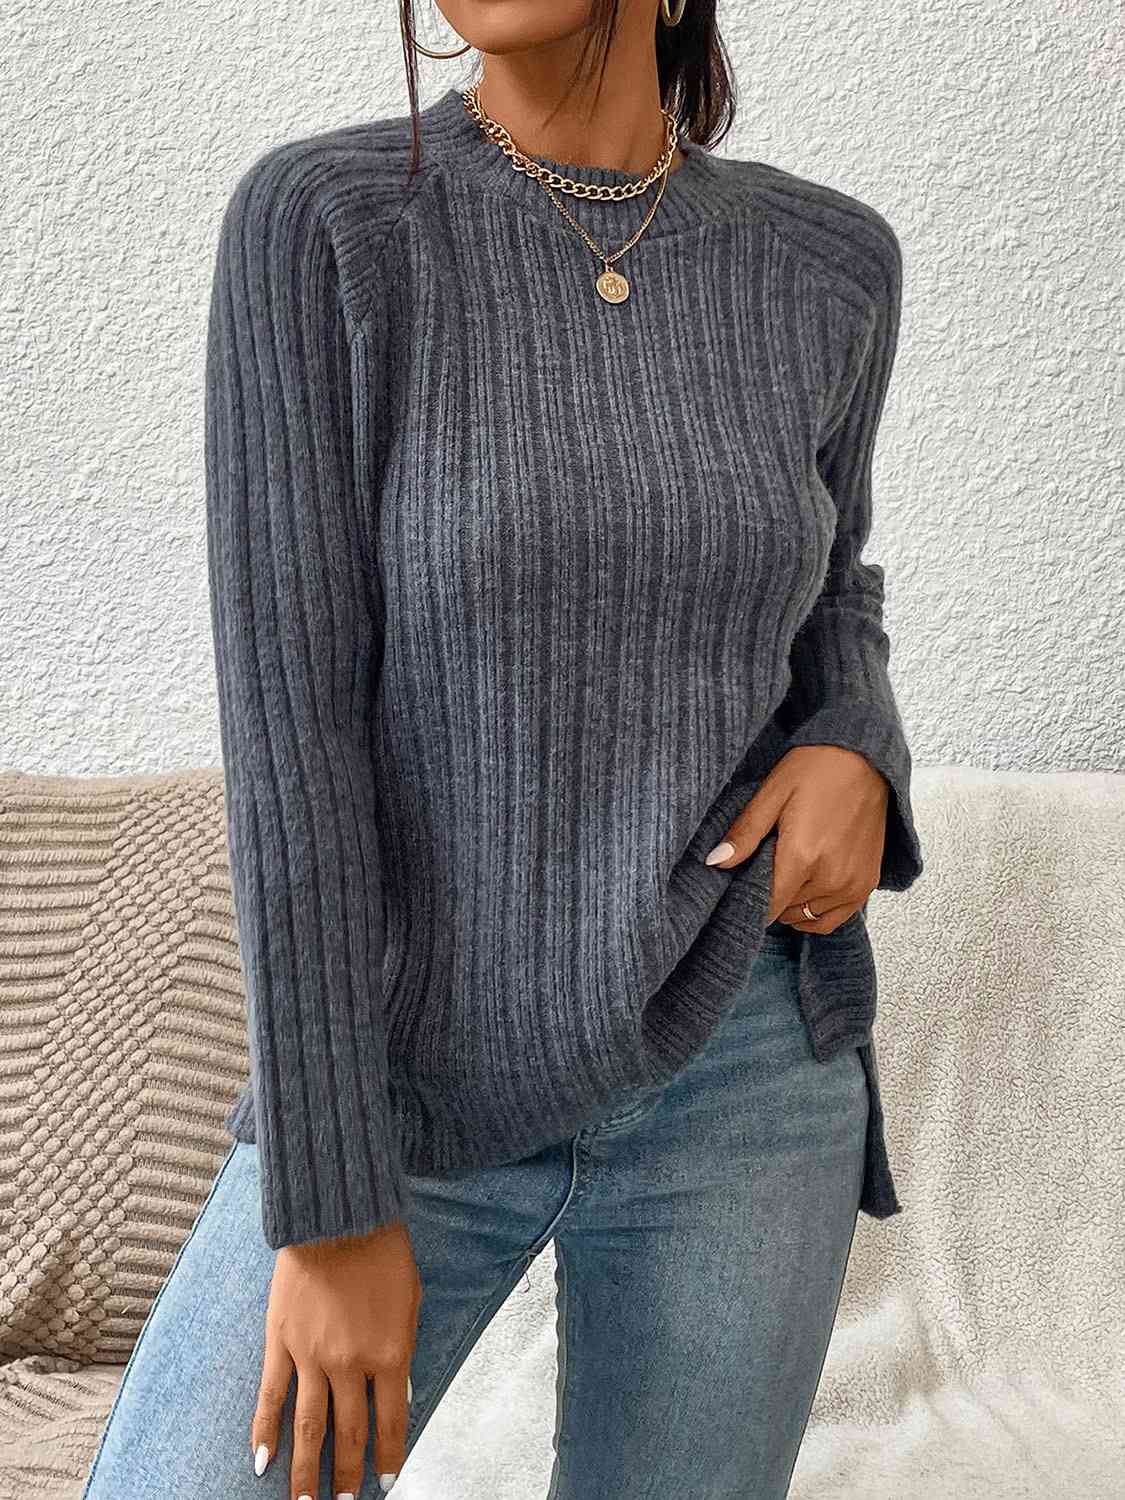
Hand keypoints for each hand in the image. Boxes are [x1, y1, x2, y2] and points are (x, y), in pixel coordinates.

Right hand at [251, 1219, 421, 1497]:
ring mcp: (312, 1355)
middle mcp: (350, 1363)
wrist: (340, 1215)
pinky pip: (271, 1395)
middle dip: (346, 1475)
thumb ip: (403, 1349)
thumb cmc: (383, 1252)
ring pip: (307, 1427)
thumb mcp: (410, 1301)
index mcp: (390, 1353)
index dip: (388, 1456)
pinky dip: (264, 1432)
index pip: (391, 1421)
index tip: (385, 1482)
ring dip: (305, 1471)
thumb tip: (399, 1393)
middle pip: (348, 1433)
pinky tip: (260, 1461)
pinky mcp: (281, 1340)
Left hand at [704, 745, 888, 931]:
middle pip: (786, 911)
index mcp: (803, 856)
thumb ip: (745, 834)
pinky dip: (815, 913)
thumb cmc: (817, 768)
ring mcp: (853, 883)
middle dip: (771, 896)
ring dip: (791, 905)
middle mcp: (831, 877)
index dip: (750, 901)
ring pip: (808, 917)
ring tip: (785, 875)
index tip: (742, 888)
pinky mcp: (867, 882)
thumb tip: (714, 862)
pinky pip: (834, 918)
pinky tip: (804, 893)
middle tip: (766, 867)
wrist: (865, 756)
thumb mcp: (772, 794)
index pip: (768, 906)